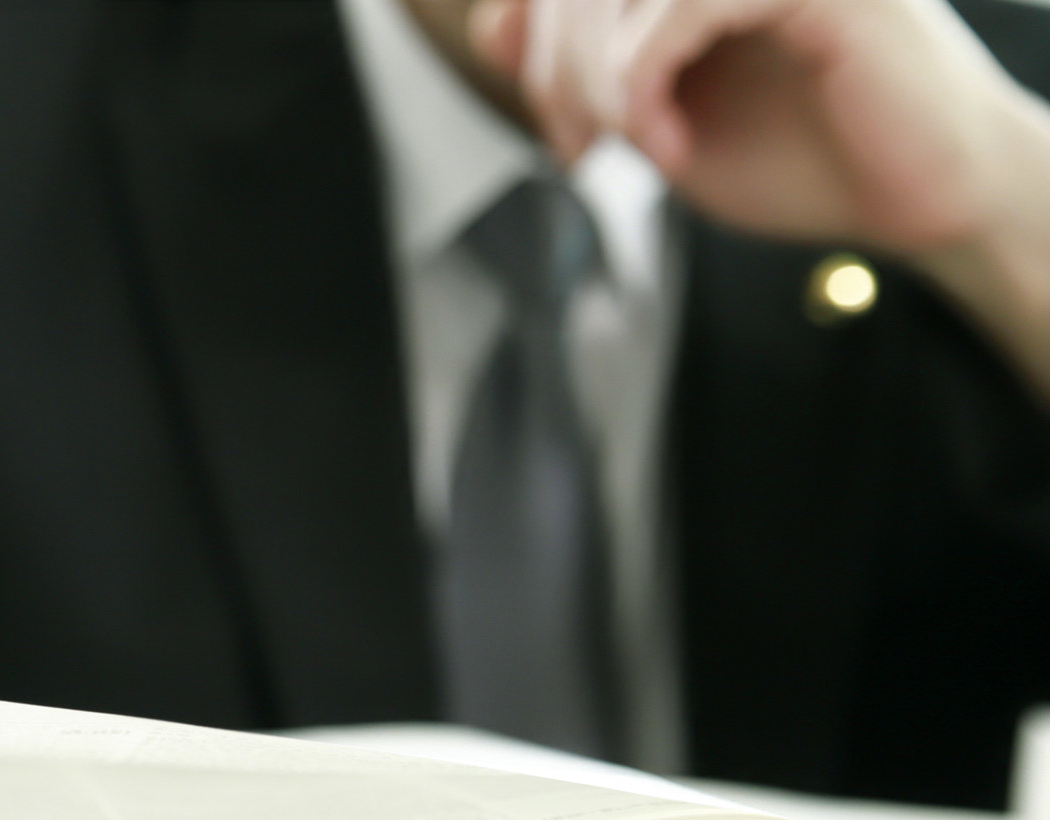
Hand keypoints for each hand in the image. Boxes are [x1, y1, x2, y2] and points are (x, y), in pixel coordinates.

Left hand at [468, 0, 1049, 396]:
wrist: (923, 200)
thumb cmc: (807, 159)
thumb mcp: (659, 119)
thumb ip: (584, 70)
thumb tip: (496, 22)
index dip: (527, 31)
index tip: (561, 123)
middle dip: (552, 68)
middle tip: (580, 147)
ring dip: (591, 77)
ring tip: (623, 145)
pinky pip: (680, 3)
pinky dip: (643, 82)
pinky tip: (664, 143)